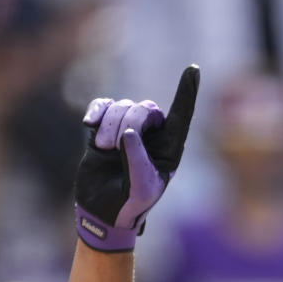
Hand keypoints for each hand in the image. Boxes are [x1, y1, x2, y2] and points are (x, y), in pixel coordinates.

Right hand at [74, 64, 199, 252]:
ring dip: (110, 124)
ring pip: (122, 106)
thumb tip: (129, 132)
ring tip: (104, 148)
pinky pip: (103, 105)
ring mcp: (128, 130)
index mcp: (169, 149)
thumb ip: (138, 161)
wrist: (102, 212)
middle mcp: (152, 136)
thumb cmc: (130, 205)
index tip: (194, 69)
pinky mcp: (105, 128)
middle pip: (145, 108)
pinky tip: (88, 123)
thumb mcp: (141, 189)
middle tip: (113, 147)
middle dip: (129, 120)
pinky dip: (96, 111)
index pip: (181, 116)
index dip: (187, 92)